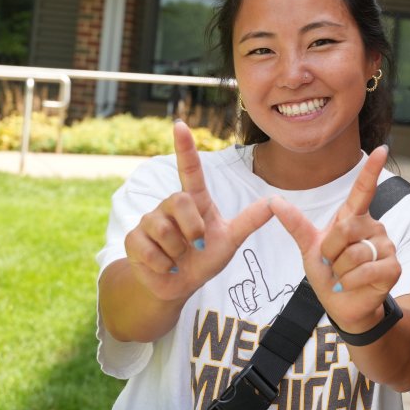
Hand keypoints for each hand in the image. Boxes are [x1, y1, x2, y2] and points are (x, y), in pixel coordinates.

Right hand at [123, 121, 274, 301]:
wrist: (179, 285)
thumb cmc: (204, 259)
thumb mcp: (230, 241)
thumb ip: (249, 221)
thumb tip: (275, 201)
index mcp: (194, 201)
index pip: (190, 170)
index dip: (185, 148)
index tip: (180, 124)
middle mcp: (170, 205)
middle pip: (180, 201)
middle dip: (192, 227)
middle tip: (196, 245)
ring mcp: (149, 221)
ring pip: (164, 229)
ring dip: (177, 251)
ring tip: (179, 257)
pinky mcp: (134, 240)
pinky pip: (149, 249)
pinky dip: (163, 265)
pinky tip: (165, 267)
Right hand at [228, 249, 294, 315]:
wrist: (257, 323)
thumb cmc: (267, 313)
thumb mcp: (275, 304)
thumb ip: (282, 296)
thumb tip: (289, 289)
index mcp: (260, 285)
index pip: (256, 270)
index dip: (251, 260)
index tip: (247, 251)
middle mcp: (250, 285)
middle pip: (245, 285)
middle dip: (247, 297)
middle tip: (253, 306)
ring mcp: (241, 290)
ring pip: (237, 289)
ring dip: (243, 302)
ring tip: (249, 308)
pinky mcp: (233, 295)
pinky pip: (232, 293)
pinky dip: (237, 302)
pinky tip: (243, 308)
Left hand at [272, 147, 400, 334]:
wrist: (342, 306)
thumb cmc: (329, 274)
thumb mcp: (308, 248)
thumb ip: (296, 224)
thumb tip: (272, 200)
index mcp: (353, 218)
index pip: (363, 190)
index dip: (372, 170)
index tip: (383, 149)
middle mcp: (373, 227)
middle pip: (345, 229)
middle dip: (330, 252)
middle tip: (333, 264)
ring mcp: (386, 246)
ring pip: (354, 253)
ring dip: (340, 271)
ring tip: (345, 276)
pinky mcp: (392, 267)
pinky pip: (365, 270)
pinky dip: (350, 282)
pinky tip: (352, 285)